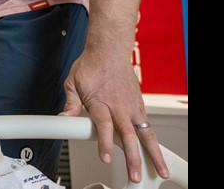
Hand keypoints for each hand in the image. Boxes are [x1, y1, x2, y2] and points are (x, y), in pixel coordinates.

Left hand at [60, 49, 169, 183]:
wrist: (109, 49)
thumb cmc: (91, 65)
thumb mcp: (73, 83)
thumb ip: (71, 104)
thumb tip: (64, 119)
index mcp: (101, 102)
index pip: (104, 126)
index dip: (105, 142)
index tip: (105, 157)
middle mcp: (119, 106)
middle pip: (128, 135)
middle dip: (133, 157)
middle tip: (134, 174)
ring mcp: (132, 106)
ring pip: (145, 133)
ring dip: (152, 153)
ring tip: (159, 170)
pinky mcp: (139, 105)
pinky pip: (148, 126)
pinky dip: (153, 141)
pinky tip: (156, 154)